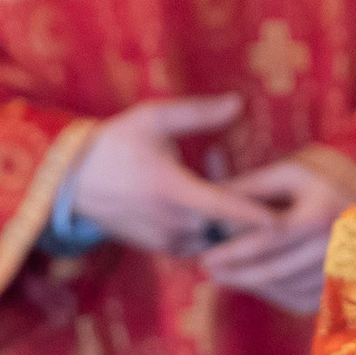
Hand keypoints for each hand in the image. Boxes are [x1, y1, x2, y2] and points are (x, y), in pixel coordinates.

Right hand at [68, 95, 275, 255]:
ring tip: (230, 190)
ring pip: (217, 238)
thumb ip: (197, 114)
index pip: (224, 208)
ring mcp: (168, 241)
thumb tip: (238, 103)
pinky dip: (213, 229)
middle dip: (245, 210)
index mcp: (172, 190)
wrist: (72, 183)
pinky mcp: (165, 251)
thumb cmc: (115, 144)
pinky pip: (202, 244)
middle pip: (228, 227)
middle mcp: (172, 223)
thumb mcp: (152, 119)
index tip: (283, 219)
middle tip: (256, 187)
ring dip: (229, 221)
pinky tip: (210, 204)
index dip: (255, 215)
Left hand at [199, 145, 355, 312]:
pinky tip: (255, 283)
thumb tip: (213, 197)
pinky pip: (299, 298)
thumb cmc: (340, 178)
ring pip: (282, 287)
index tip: (204, 249)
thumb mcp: (303, 167)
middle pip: (268, 268)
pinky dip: (273, 294)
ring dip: (248, 284)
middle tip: (206, 266)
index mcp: (318, 215)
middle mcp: (331, 248)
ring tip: (223, 276)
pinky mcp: (342, 290)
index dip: (229, 246)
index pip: (262, 236)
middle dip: (232, 270)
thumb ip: (259, 182)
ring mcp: (339, 273)